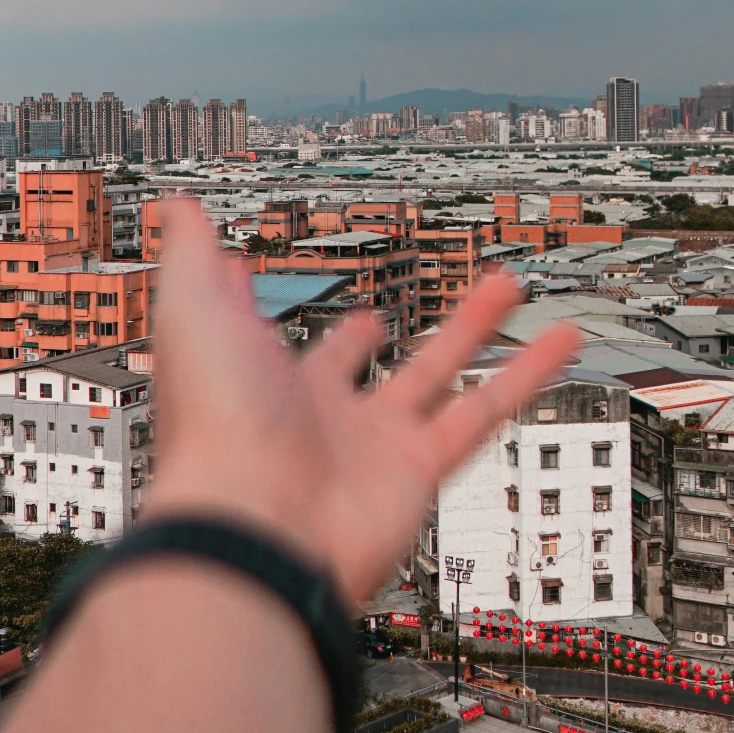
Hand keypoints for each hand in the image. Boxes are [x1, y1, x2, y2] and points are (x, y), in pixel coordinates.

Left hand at [145, 200, 580, 606]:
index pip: (262, 340)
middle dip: (363, 334)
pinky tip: (557, 339)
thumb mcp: (192, 313)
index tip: (265, 279)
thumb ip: (192, 257)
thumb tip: (176, 205)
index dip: (262, 310)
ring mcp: (369, 445)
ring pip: (435, 375)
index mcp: (255, 378)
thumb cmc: (216, 425)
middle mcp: (312, 415)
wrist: (256, 527)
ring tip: (508, 284)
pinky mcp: (419, 470)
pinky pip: (484, 413)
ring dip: (473, 329)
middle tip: (386, 309)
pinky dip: (527, 374)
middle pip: (349, 362)